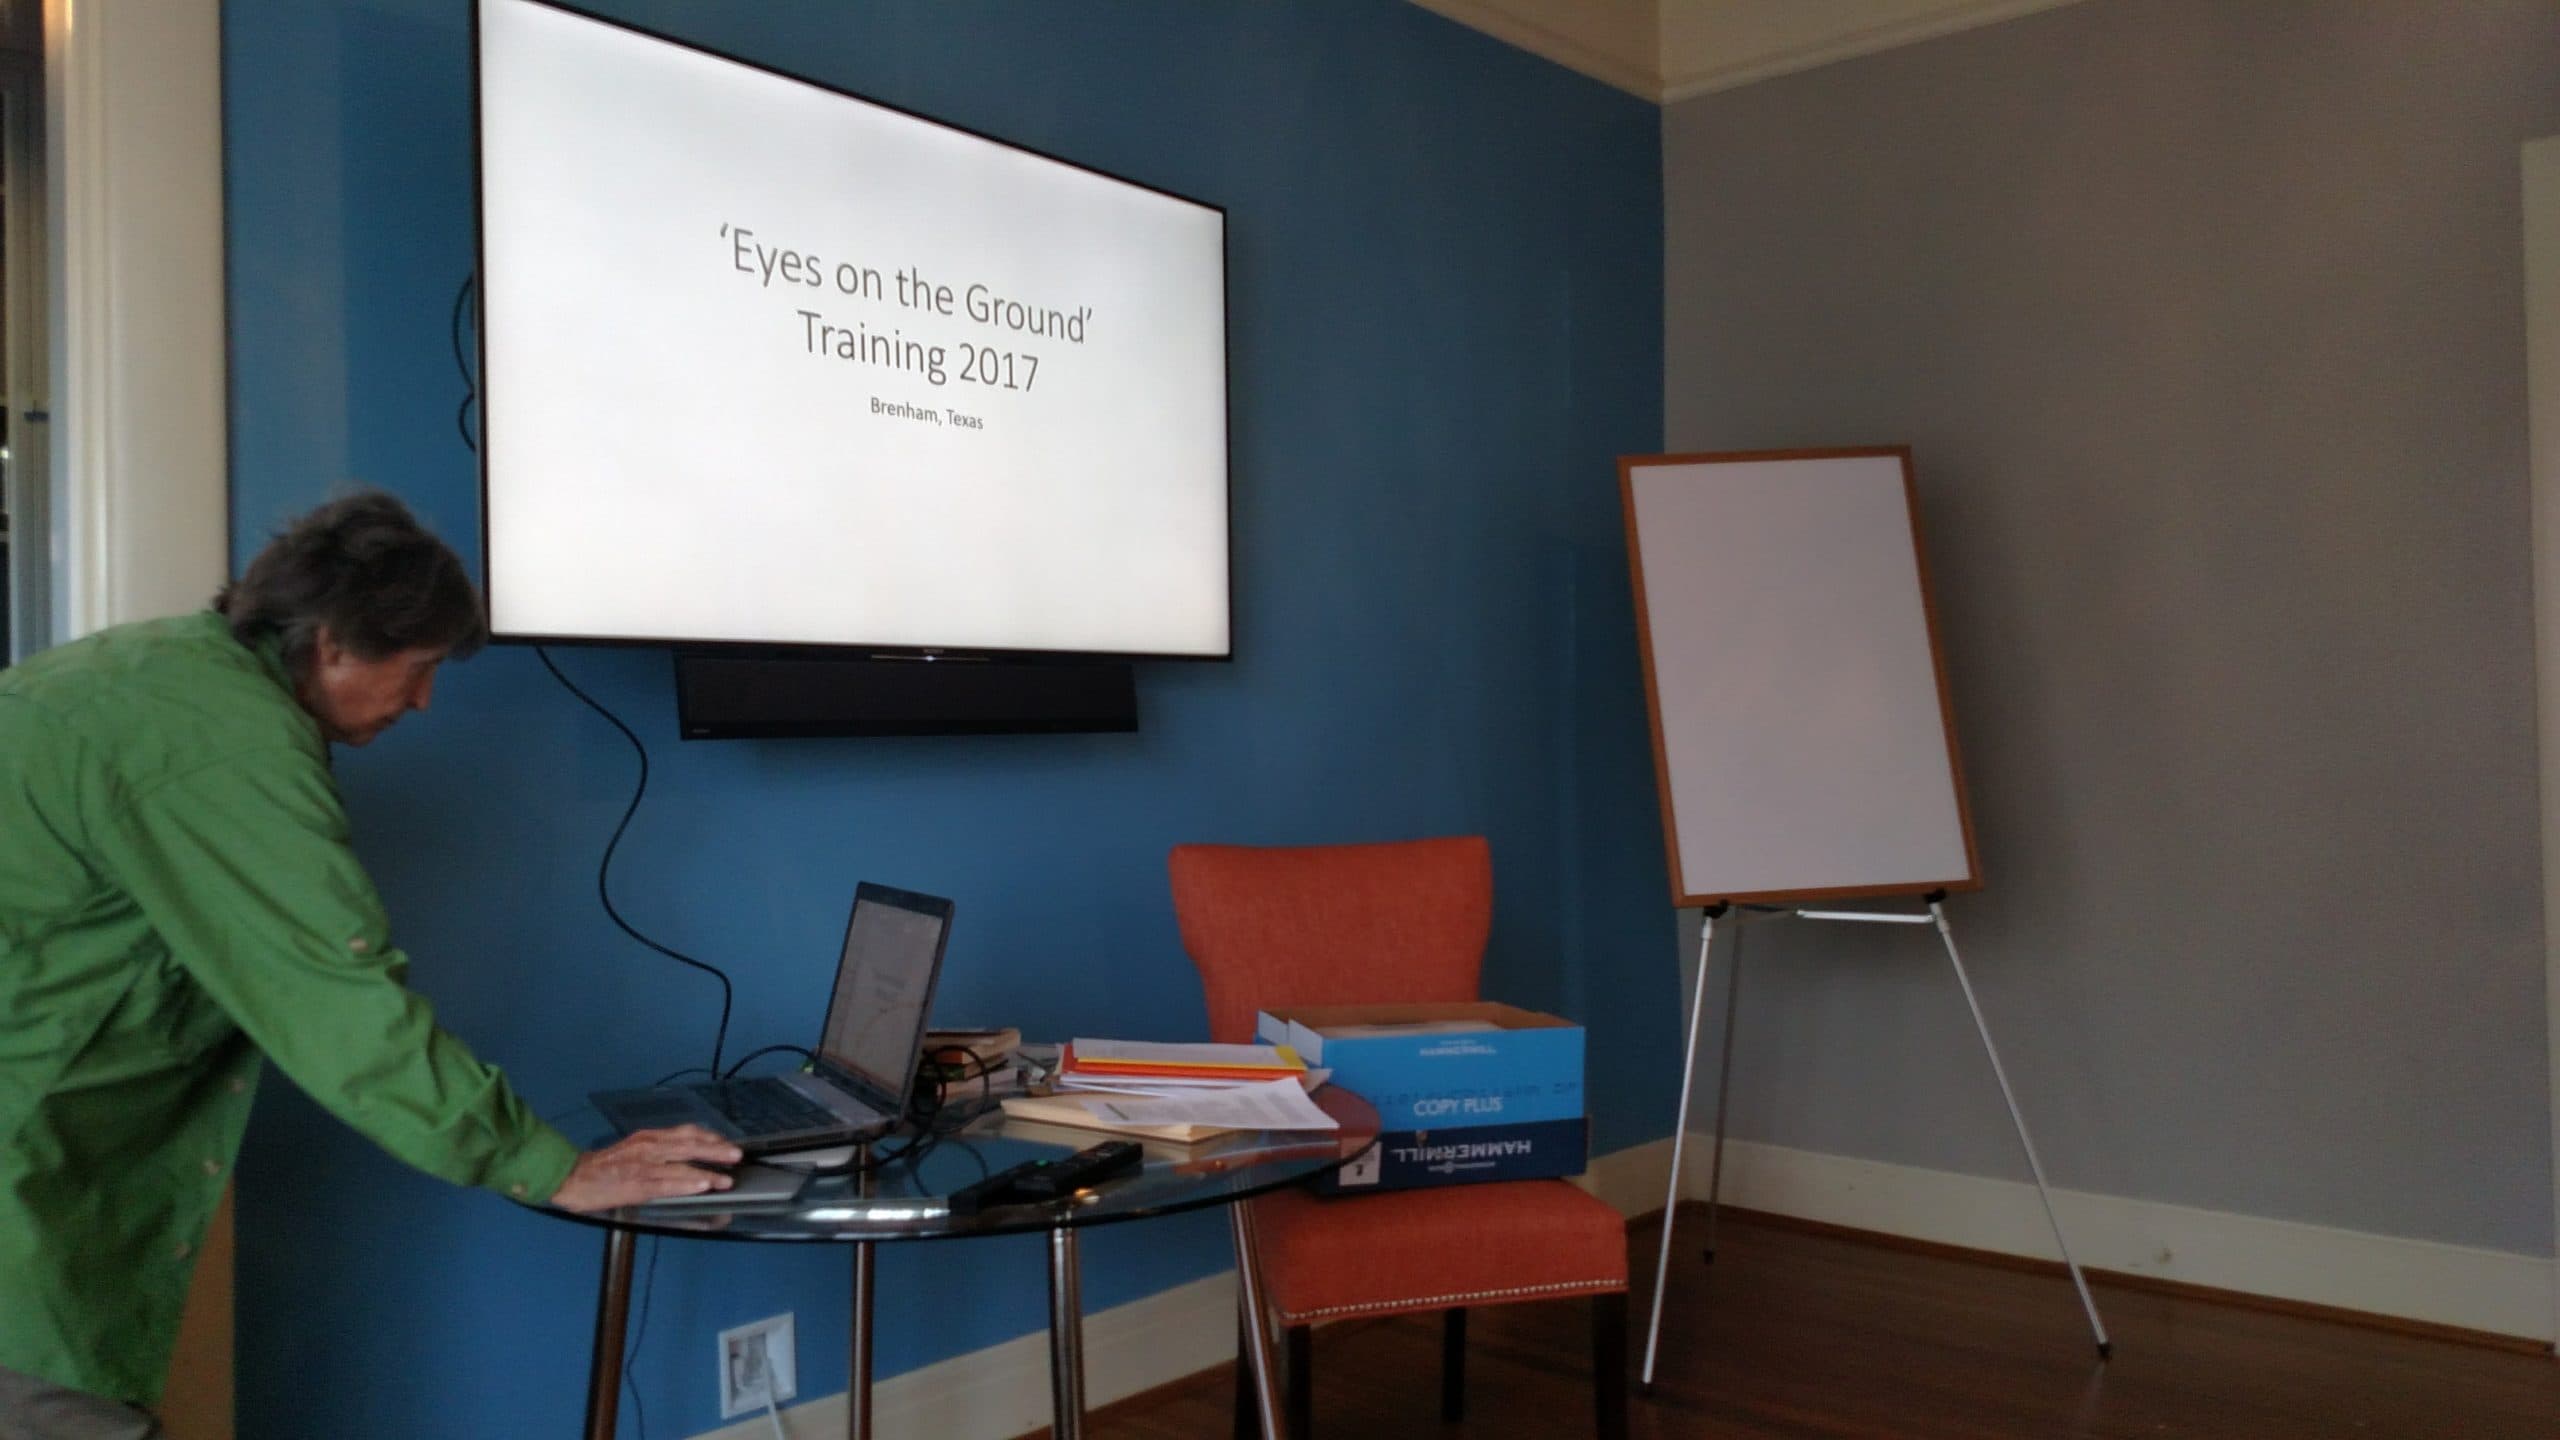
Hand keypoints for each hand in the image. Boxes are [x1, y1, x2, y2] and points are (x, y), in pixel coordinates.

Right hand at [549, 1125, 744, 1211]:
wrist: (572, 1177)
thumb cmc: (604, 1167)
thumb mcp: (634, 1150)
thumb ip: (659, 1151)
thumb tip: (688, 1155)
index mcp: (648, 1138)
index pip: (685, 1132)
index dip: (710, 1137)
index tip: (727, 1143)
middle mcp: (648, 1147)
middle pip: (689, 1145)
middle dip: (716, 1150)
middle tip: (737, 1155)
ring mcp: (642, 1166)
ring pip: (681, 1165)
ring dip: (707, 1171)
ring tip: (726, 1178)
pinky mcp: (635, 1184)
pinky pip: (666, 1184)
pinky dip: (686, 1184)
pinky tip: (701, 1186)